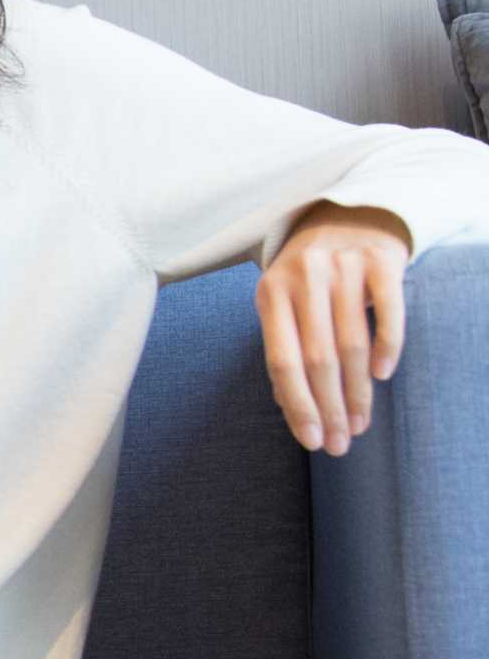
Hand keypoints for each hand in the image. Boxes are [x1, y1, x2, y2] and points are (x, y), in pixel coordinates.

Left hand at [259, 204, 409, 456]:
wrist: (347, 214)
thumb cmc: (309, 274)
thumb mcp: (283, 302)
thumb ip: (284, 347)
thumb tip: (290, 407)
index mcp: (270, 292)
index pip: (281, 361)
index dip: (297, 405)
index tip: (313, 442)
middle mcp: (304, 277)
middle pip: (318, 358)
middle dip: (330, 408)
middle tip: (341, 444)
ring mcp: (343, 266)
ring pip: (352, 343)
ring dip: (358, 391)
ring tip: (360, 423)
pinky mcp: (381, 260)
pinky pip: (387, 312)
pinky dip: (387, 346)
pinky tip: (382, 375)